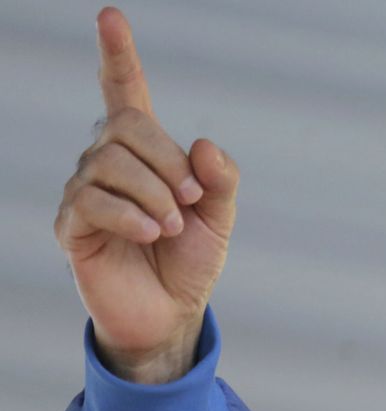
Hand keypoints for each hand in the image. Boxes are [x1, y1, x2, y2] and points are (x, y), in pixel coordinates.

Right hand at [53, 6, 239, 383]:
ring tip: (170, 227)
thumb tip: (201, 145)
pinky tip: (150, 234)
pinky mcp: (72, 226)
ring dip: (154, 194)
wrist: (171, 313)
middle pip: (127, 126)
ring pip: (111, 161)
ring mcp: (84, 192)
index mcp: (144, 154)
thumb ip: (220, 179)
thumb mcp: (219, 217)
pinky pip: (93, 200)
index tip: (110, 16)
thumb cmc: (189, 260)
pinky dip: (132, 215)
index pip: (124, 92)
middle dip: (167, 160)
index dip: (118, 55)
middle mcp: (106, 163)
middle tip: (190, 200)